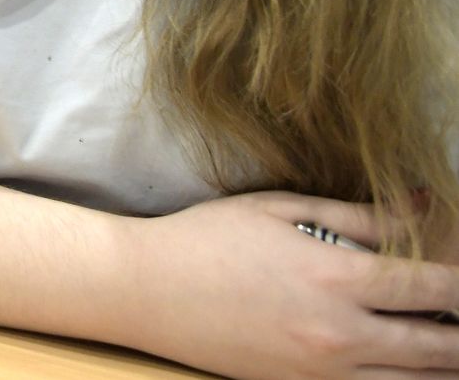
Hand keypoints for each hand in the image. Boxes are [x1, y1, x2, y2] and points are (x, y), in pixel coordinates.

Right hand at [115, 191, 458, 378]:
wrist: (143, 289)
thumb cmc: (207, 239)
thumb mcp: (280, 210)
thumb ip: (359, 215)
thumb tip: (423, 208)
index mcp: (335, 277)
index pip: (435, 287)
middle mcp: (339, 333)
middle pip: (441, 346)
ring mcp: (321, 371)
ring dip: (443, 361)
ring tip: (445, 338)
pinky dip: (400, 379)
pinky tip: (404, 361)